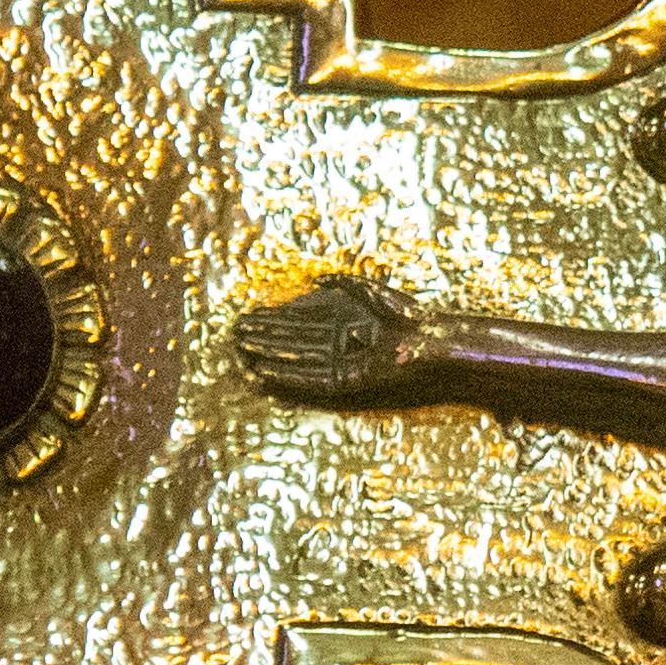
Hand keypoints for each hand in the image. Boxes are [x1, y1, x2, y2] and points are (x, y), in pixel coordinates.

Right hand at [234, 274, 430, 405]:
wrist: (430, 340)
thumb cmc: (406, 315)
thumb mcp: (370, 291)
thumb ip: (342, 285)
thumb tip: (314, 281)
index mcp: (339, 325)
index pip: (296, 323)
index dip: (271, 321)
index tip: (247, 317)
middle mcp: (334, 346)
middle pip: (291, 342)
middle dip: (263, 339)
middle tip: (235, 335)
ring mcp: (338, 365)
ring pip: (295, 361)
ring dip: (269, 358)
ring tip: (242, 352)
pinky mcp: (346, 383)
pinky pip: (311, 381)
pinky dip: (289, 378)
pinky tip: (268, 373)